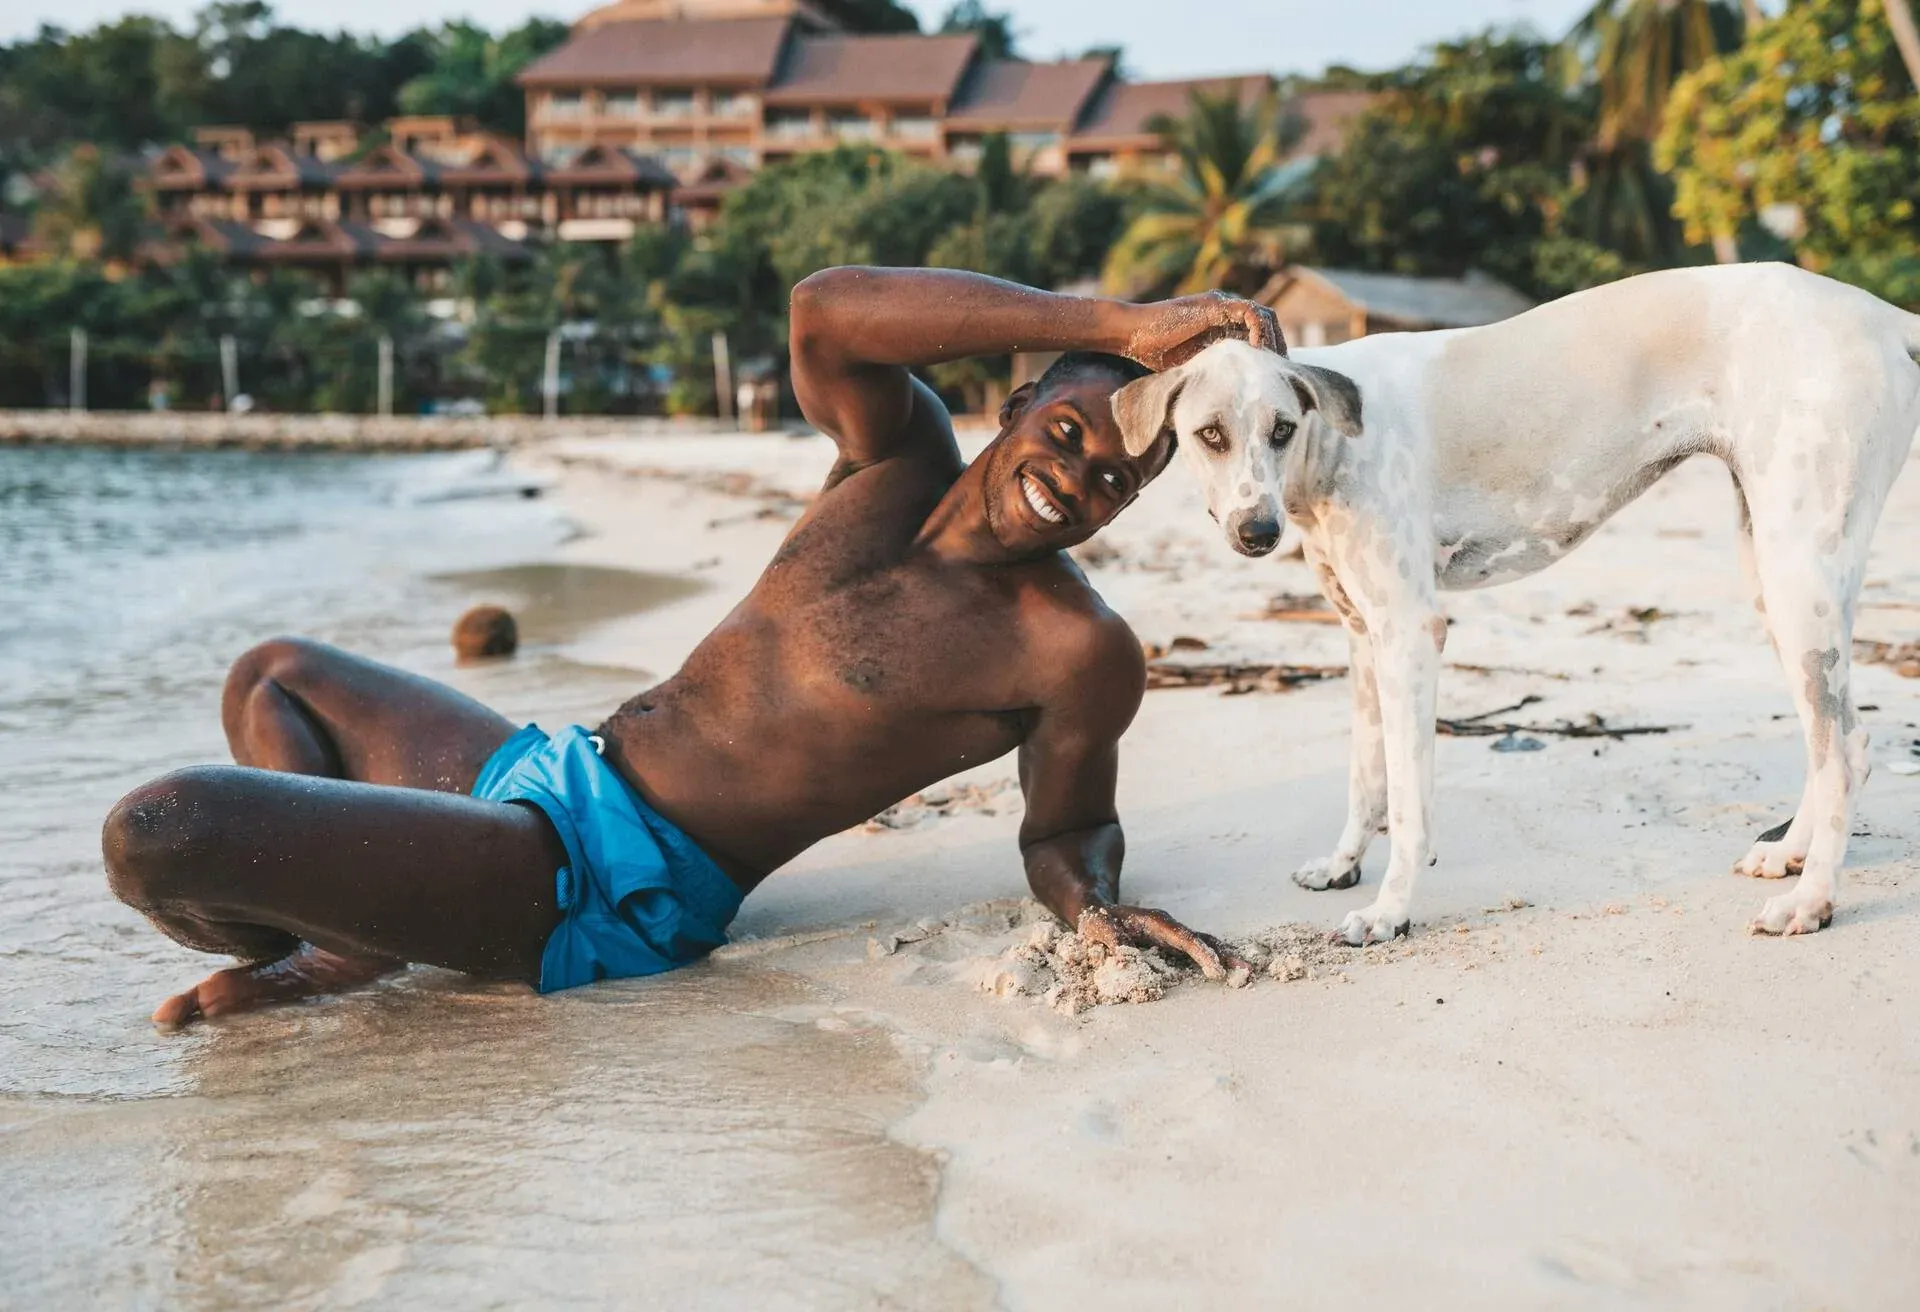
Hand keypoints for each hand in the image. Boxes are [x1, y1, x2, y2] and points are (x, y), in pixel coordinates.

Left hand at [1078, 904, 1252, 985]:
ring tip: (1246, 975)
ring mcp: (1173, 936)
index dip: (1200, 952)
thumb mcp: (1099, 927)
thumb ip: (1114, 942)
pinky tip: (1227, 974)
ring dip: (1224, 959)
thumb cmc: (1098, 919)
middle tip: (1247, 972)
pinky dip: (1213, 961)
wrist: (1096, 908)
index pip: (1184, 938)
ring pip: (1205, 945)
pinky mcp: (1171, 945)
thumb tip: (1126, 965)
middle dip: (1225, 955)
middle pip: (1203, 940)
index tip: (1216, 968)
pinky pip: (1197, 952)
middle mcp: (1169, 928)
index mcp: (1156, 922)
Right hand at [1123, 291, 1284, 370]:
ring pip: (1263, 316)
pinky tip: (1259, 352)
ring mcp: (1221, 306)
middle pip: (1267, 323)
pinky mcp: (1216, 306)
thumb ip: (1211, 372)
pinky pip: (1251, 313)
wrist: (1133, 333)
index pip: (1257, 333)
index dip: (1269, 353)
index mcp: (1220, 324)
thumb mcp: (1191, 366)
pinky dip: (1259, 331)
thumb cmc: (1153, 352)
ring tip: (1274, 363)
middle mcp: (1225, 311)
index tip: (1275, 376)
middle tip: (1283, 371)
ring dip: (1273, 339)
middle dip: (1278, 346)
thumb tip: (1222, 402)